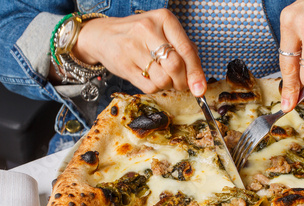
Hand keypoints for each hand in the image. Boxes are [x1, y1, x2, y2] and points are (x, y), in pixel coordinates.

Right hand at [72, 9, 206, 95]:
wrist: (104, 35)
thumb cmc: (140, 36)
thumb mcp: (164, 34)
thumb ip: (185, 52)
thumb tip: (199, 81)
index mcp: (164, 19)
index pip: (187, 50)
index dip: (196, 73)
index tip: (200, 88)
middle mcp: (148, 29)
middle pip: (176, 66)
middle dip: (181, 81)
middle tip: (179, 83)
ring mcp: (133, 47)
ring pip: (163, 79)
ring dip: (167, 85)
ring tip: (162, 77)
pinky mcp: (124, 64)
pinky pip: (149, 86)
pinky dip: (155, 87)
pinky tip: (150, 77)